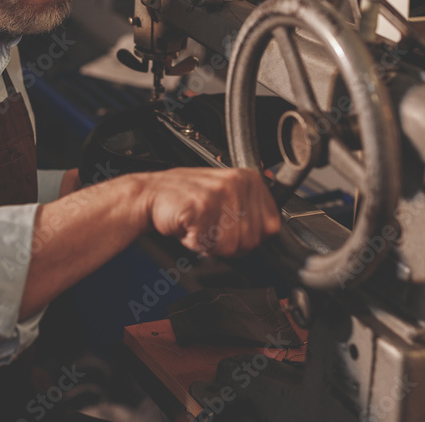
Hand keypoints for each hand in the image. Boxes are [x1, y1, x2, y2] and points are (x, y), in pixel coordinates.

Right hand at [136, 167, 279, 256]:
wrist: (150, 195)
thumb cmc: (186, 198)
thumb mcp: (226, 194)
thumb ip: (251, 208)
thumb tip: (274, 229)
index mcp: (250, 179)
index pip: (271, 227)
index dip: (249, 236)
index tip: (230, 229)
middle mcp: (238, 183)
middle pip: (251, 240)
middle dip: (228, 242)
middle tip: (209, 226)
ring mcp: (221, 193)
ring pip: (231, 246)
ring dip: (210, 243)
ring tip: (198, 224)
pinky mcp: (202, 206)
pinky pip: (209, 244)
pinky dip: (195, 243)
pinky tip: (188, 225)